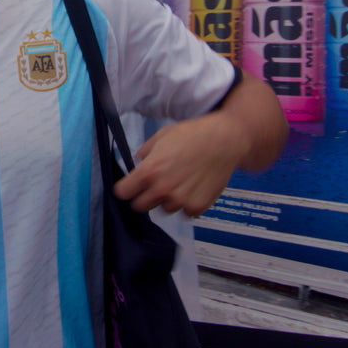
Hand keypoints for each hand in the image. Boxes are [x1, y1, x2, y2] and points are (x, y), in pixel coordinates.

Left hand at [113, 113, 246, 216]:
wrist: (224, 140)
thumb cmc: (193, 135)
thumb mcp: (161, 136)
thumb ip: (144, 153)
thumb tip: (135, 163)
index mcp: (149, 171)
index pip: (123, 193)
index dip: (125, 188)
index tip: (129, 186)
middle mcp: (162, 189)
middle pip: (139, 206)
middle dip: (143, 196)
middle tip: (154, 185)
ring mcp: (181, 201)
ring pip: (163, 209)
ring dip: (166, 200)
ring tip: (178, 182)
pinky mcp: (197, 207)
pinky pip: (184, 212)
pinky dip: (186, 203)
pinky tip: (192, 188)